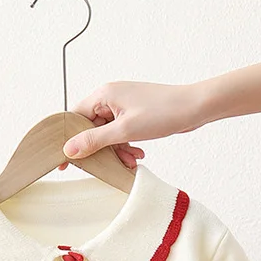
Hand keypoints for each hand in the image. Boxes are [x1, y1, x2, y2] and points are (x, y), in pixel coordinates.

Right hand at [62, 81, 204, 166]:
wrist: (195, 108)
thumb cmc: (163, 112)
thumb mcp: (125, 131)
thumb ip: (95, 141)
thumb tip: (69, 149)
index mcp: (104, 94)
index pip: (74, 117)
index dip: (69, 139)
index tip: (66, 161)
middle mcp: (111, 97)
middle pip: (91, 128)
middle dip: (101, 149)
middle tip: (107, 165)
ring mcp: (123, 106)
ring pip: (108, 134)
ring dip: (117, 150)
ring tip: (131, 160)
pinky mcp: (135, 114)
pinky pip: (121, 133)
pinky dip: (127, 146)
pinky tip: (138, 154)